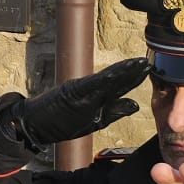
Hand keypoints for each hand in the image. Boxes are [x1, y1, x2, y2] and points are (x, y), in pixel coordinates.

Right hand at [6, 57, 151, 149]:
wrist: (34, 123)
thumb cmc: (60, 122)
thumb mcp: (94, 121)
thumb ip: (114, 112)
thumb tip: (135, 105)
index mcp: (97, 95)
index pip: (120, 85)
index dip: (135, 77)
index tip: (149, 68)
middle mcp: (91, 90)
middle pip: (117, 79)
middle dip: (134, 71)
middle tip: (149, 60)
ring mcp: (82, 90)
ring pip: (107, 79)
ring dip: (123, 71)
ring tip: (138, 63)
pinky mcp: (73, 92)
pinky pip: (91, 86)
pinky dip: (104, 80)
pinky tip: (115, 74)